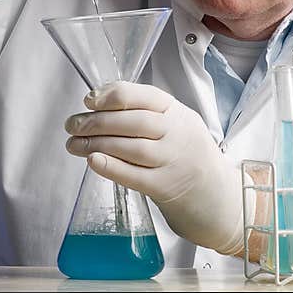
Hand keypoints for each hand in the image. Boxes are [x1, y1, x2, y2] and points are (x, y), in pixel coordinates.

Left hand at [64, 81, 244, 256]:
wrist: (220, 196)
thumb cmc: (189, 156)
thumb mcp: (177, 124)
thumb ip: (145, 113)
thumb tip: (98, 101)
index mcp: (179, 113)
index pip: (145, 96)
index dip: (113, 95)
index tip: (90, 99)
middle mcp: (178, 134)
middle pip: (133, 121)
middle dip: (96, 121)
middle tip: (72, 124)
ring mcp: (173, 161)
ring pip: (130, 147)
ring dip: (95, 143)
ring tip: (74, 143)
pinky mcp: (166, 188)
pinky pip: (134, 175)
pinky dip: (110, 166)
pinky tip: (92, 160)